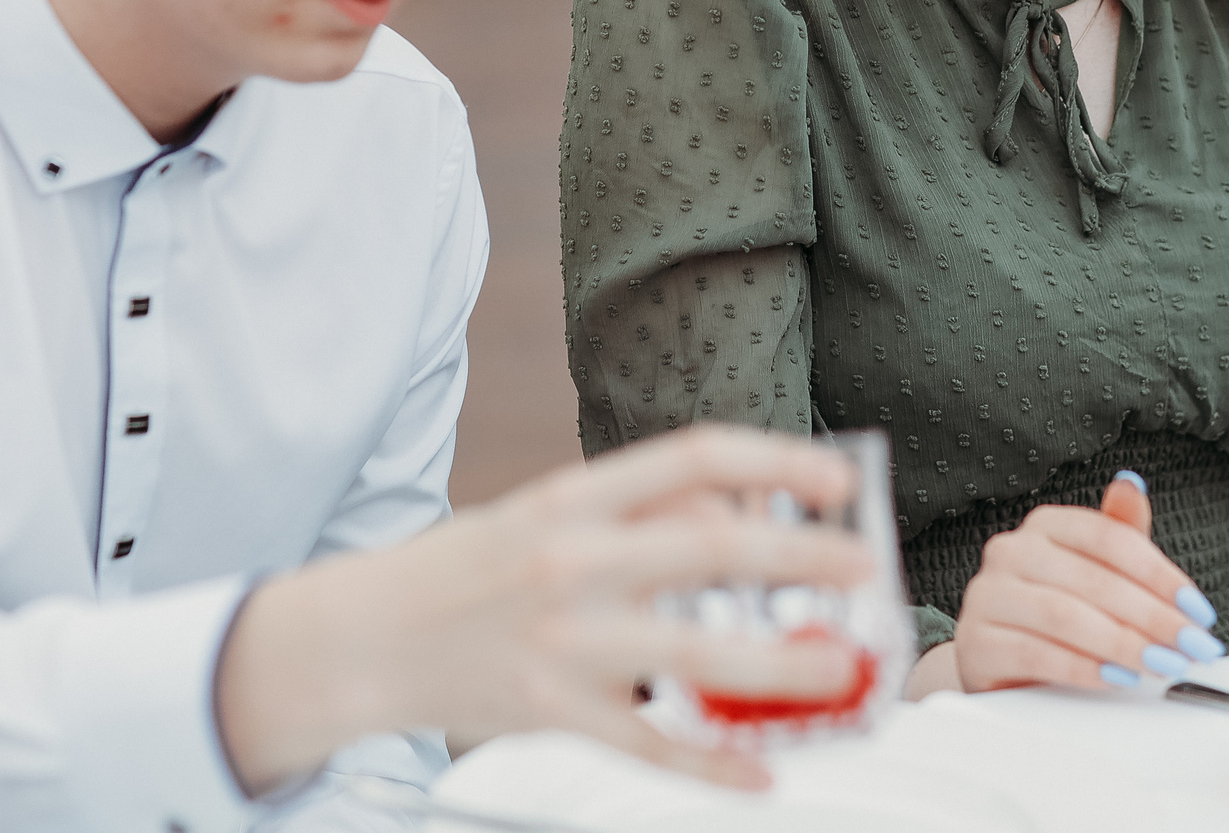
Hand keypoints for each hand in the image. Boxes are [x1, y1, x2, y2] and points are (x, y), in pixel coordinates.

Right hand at [216, 426, 873, 792]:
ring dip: (781, 664)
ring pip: (696, 652)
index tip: (836, 479)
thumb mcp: (547, 513)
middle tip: (866, 566)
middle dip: (803, 555)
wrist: (362, 640)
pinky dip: (712, 763)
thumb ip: (637, 512)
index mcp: (574, 494)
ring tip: (843, 670)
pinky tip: (764, 772)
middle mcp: (572, 558)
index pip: (693, 457)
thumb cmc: (471, 569)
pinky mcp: (553, 711)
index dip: (775, 461)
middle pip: (713, 546)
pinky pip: (650, 743)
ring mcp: (564, 639)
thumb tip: (737, 516)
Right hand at [929, 472, 1224, 694]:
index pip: (1108, 538)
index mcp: (1045, 525)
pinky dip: (1083, 669)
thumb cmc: (1058, 609)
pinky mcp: (976, 644)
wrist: (1002, 663)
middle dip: (1153, 617)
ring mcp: (987, 596)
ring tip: (1161, 664)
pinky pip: (1036, 654)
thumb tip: (1132, 484)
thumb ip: (1119, 531)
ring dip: (1123, 644)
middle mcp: (1010, 551)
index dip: (1160, 574)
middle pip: (1092, 580)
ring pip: (1064, 616)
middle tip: (1191, 645)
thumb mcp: (1096, 569)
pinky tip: (1116, 678)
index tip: (1197, 610)